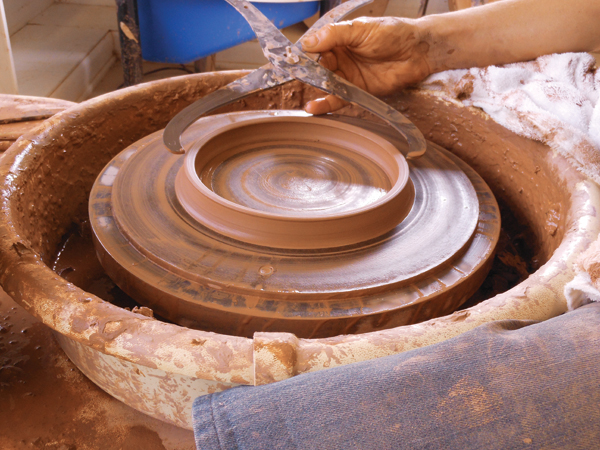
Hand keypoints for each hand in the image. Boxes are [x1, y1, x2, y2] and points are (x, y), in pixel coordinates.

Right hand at [301, 17, 432, 114]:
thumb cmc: (393, 33)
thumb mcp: (360, 29)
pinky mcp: (357, 92)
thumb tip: (307, 43)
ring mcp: (348, 76)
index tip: (292, 60)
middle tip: (299, 77)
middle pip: (317, 68)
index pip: (315, 48)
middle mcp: (341, 58)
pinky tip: (313, 107)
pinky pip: (338, 100)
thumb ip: (333, 35)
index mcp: (339, 40)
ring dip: (314, 90)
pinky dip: (325, 105)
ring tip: (304, 94)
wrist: (418, 51)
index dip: (304, 54)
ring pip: (326, 85)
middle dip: (308, 73)